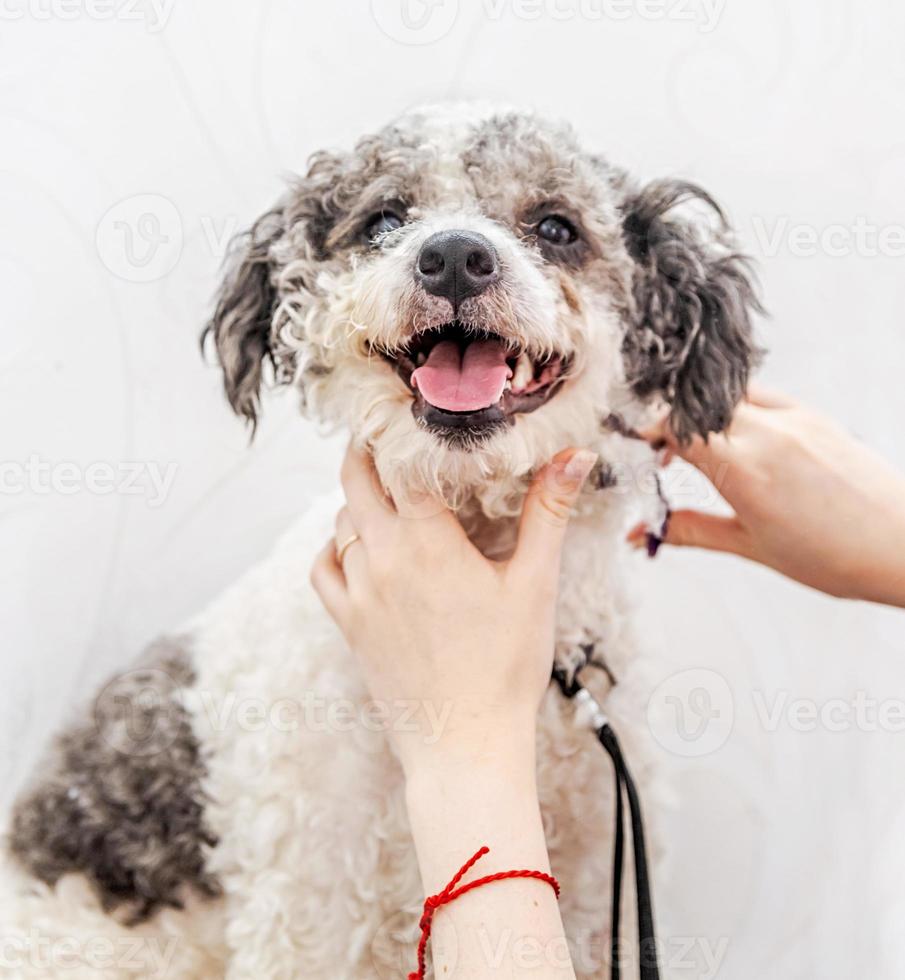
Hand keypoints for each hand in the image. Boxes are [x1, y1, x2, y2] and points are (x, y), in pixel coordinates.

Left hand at [310, 444, 597, 778]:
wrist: (463, 746)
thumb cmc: (505, 668)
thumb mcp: (534, 585)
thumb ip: (549, 513)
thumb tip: (575, 455)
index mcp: (427, 542)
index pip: (399, 463)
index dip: (401, 431)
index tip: (409, 414)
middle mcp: (382, 559)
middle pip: (356, 481)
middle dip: (369, 451)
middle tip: (390, 436)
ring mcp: (359, 593)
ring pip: (340, 522)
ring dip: (358, 499)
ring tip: (385, 490)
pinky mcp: (350, 625)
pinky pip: (323, 570)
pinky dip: (334, 547)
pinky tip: (356, 545)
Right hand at [631, 386, 904, 606]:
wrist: (903, 546)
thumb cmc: (836, 555)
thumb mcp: (751, 545)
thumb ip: (690, 531)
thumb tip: (642, 534)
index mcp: (745, 469)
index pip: (677, 429)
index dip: (650, 437)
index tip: (641, 454)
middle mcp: (768, 433)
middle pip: (698, 406)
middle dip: (673, 426)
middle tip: (664, 456)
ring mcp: (795, 418)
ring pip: (728, 395)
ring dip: (705, 415)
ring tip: (703, 449)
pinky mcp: (814, 415)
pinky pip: (762, 396)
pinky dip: (739, 410)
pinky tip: (741, 439)